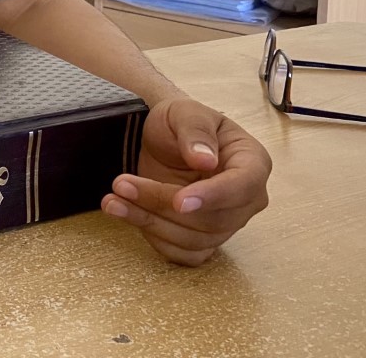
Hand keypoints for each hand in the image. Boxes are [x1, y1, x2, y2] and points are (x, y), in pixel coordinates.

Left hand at [101, 97, 270, 265]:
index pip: (243, 187)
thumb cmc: (180, 122)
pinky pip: (182, 253)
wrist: (162, 137)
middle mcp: (246, 199)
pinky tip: (126, 213)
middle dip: (161, 203)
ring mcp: (226, 223)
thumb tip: (206, 160)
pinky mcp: (202, 239)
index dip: (212, 197)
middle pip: (212, 219)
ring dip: (149, 221)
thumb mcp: (185, 112)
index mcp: (252, 163)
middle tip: (121, 184)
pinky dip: (153, 237)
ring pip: (193, 240)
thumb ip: (196, 133)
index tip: (180, 201)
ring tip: (112, 199)